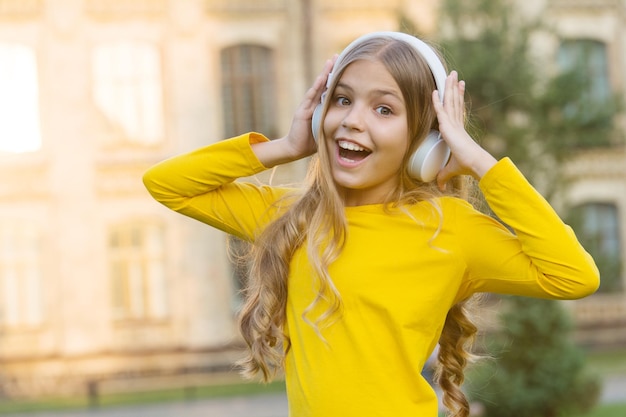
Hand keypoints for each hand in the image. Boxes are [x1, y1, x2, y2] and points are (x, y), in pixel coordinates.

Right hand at [283, 57, 335, 158]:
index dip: (336, 77)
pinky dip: (316, 87)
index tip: (345, 65)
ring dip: (324, 74)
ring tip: (331, 61)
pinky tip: (322, 78)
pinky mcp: (302, 111)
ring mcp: (307, 106)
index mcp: (320, 106)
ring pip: (317, 86)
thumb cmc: (312, 141)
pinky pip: (310, 97)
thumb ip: (335, 123)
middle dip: (330, 70)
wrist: (296, 149)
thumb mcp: (327, 129)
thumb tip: (352, 122)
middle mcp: (314, 103)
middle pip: (323, 83)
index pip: (329, 88)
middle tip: (338, 55)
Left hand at [432, 71, 496, 189]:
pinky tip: (434, 91)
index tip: (458, 88)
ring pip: (450, 101)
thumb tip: (440, 187)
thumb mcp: (450, 169)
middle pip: (454, 101)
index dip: (457, 98)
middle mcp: (457, 124)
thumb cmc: (466, 166)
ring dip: (449, 88)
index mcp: (459, 130)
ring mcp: (454, 124)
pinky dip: (436, 101)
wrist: (475, 163)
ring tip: (451, 74)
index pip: (457, 110)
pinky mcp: (449, 127)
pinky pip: (441, 111)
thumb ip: (443, 175)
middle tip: (454, 74)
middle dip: (453, 87)